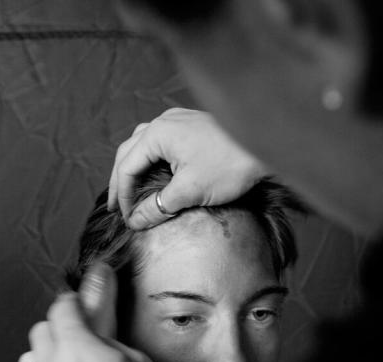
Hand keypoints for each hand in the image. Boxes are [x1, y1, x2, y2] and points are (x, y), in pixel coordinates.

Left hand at [19, 263, 168, 361]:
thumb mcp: (136, 361)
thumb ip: (109, 340)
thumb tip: (98, 326)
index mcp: (77, 346)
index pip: (61, 308)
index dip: (72, 302)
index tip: (79, 302)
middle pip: (40, 331)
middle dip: (57, 328)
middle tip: (77, 337)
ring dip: (45, 358)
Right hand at [108, 108, 266, 228]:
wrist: (266, 144)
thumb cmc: (230, 165)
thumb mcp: (189, 191)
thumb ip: (158, 207)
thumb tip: (136, 221)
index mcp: (157, 133)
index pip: (126, 167)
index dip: (122, 195)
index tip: (124, 218)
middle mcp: (164, 121)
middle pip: (129, 152)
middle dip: (121, 180)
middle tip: (116, 205)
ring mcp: (179, 120)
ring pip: (144, 144)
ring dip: (135, 167)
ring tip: (131, 189)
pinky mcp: (193, 125)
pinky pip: (162, 141)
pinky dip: (152, 159)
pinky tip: (156, 172)